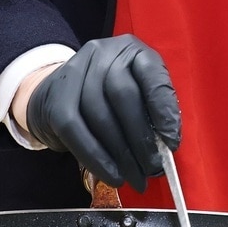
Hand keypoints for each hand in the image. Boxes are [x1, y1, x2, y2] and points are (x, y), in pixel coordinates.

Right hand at [23, 35, 180, 191]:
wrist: (56, 93)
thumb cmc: (108, 97)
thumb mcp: (135, 91)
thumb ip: (150, 110)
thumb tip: (165, 146)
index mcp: (131, 50)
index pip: (152, 75)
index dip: (164, 109)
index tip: (171, 141)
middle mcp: (102, 53)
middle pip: (123, 95)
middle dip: (140, 138)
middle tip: (153, 168)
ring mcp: (75, 72)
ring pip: (100, 115)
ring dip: (120, 154)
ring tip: (134, 177)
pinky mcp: (56, 98)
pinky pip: (76, 131)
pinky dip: (96, 157)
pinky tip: (111, 174)